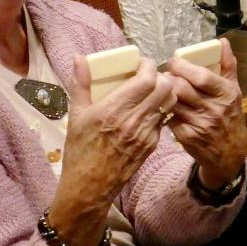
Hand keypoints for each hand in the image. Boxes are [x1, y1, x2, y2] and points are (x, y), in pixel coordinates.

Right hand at [50, 55, 176, 245]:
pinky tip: (149, 109)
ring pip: (170, 102)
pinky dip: (161, 109)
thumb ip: (81, 84)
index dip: (149, 65)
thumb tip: (80, 59)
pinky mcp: (152, 145)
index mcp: (113, 109)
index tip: (140, 63)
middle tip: (149, 75)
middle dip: (160, 76)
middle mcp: (133, 120)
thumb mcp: (76, 115)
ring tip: (152, 90)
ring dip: (164, 92)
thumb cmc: (79, 150)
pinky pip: (164, 119)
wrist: (89, 186)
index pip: (146, 78)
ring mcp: (146, 133)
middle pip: (164, 87)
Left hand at [165, 38, 246, 187]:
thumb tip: (222, 42)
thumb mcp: (234, 91)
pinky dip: (166, 112)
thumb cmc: (230, 117)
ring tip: (163, 89)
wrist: (230, 154)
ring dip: (165, 94)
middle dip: (170, 78)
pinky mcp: (187, 137)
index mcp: (226, 94)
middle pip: (182, 88)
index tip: (175, 61)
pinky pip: (169, 118)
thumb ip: (227, 65)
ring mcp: (200, 124)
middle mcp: (214, 109)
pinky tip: (167, 108)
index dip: (183, 66)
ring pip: (173, 102)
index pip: (201, 76)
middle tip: (165, 75)